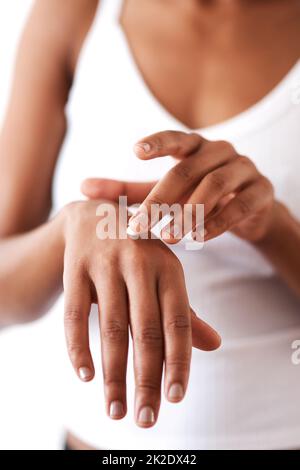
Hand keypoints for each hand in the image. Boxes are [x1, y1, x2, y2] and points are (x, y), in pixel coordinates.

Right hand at [61, 200, 220, 426]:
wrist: (96, 214)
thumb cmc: (138, 254)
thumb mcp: (165, 275)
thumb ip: (185, 311)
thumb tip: (215, 345)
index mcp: (169, 267)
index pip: (178, 322)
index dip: (178, 361)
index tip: (176, 398)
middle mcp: (140, 263)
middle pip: (145, 331)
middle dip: (146, 379)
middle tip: (147, 418)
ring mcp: (105, 264)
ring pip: (111, 327)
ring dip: (113, 373)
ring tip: (115, 410)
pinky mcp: (75, 268)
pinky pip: (75, 314)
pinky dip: (78, 346)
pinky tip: (85, 375)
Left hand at [82, 131, 274, 242]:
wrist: (247, 211)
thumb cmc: (197, 196)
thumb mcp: (162, 192)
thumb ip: (126, 190)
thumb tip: (82, 187)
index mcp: (196, 147)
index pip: (176, 139)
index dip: (157, 143)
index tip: (135, 152)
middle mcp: (221, 151)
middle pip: (189, 170)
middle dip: (162, 198)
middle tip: (140, 226)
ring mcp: (244, 169)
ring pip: (216, 185)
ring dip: (191, 212)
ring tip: (170, 235)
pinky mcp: (261, 192)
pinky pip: (240, 206)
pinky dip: (219, 223)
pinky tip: (200, 237)